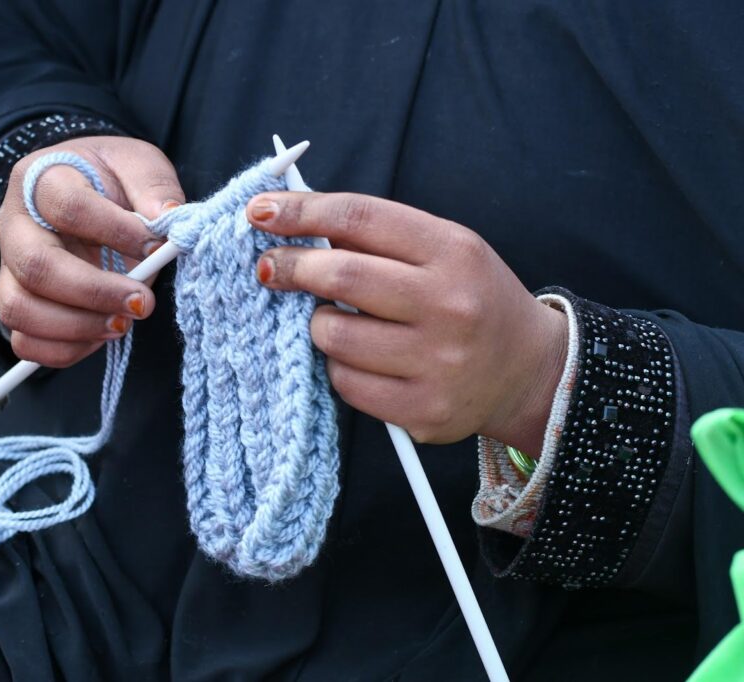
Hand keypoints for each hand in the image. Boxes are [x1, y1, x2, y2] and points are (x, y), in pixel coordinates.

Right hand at [0, 136, 183, 366]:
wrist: (87, 197)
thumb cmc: (109, 181)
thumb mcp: (138, 165)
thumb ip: (153, 186)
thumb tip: (167, 218)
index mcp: (40, 179)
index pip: (68, 207)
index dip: (115, 231)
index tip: (156, 246)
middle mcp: (14, 224)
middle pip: (37, 266)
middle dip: (95, 292)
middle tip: (141, 302)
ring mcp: (9, 268)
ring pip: (19, 309)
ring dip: (78, 326)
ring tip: (122, 323)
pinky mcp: (17, 304)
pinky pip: (25, 342)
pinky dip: (65, 350)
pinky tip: (101, 336)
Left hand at [246, 192, 567, 455]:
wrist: (529, 371)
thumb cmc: (470, 299)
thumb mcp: (444, 250)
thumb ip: (378, 237)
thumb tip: (295, 225)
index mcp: (453, 251)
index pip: (360, 218)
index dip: (301, 212)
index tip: (261, 211)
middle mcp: (450, 305)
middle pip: (341, 275)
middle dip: (290, 267)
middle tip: (269, 268)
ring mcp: (438, 362)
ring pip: (334, 335)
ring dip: (318, 324)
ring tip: (337, 321)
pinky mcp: (423, 410)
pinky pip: (346, 383)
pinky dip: (338, 367)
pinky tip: (360, 359)